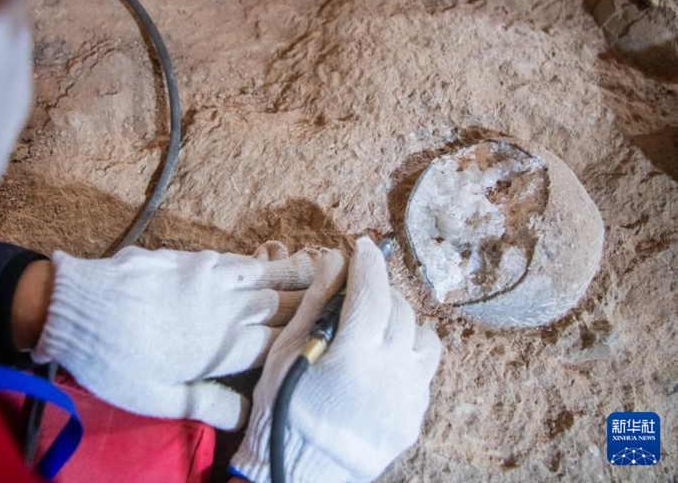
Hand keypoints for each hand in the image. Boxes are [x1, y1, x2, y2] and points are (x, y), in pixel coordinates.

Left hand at [31, 241, 320, 430]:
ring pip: (264, 275)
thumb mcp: (159, 397)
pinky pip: (236, 258)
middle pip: (281, 304)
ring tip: (323, 267)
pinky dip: (259, 259)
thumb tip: (249, 413)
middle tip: (346, 292)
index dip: (310, 337)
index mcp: (224, 346)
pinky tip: (268, 258)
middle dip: (314, 300)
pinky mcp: (190, 258)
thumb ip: (208, 404)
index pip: (280, 342)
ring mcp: (209, 278)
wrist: (76, 306)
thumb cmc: (115, 360)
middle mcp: (226, 307)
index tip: (338, 331)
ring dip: (295, 273)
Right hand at [231, 237, 441, 482]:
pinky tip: (382, 363)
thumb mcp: (287, 351)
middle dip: (381, 292)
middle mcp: (390, 371)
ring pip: (423, 339)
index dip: (368, 263)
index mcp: (355, 352)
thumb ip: (316, 302)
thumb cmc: (282, 406)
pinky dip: (406, 358)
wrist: (297, 469)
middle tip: (360, 291)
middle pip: (400, 310)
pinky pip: (422, 374)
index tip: (362, 247)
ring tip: (377, 329)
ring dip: (402, 325)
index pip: (372, 290)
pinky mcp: (413, 418)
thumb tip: (334, 261)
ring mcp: (408, 397)